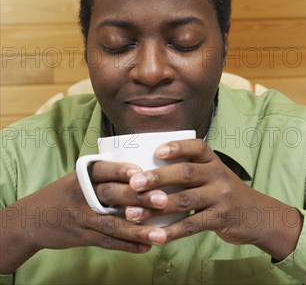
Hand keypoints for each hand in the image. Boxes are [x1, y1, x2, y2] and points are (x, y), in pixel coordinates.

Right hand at [0, 164, 165, 273]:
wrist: (31, 219)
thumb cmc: (68, 194)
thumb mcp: (81, 178)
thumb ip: (108, 175)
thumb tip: (150, 171)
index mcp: (83, 175)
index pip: (103, 169)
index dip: (121, 171)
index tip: (141, 173)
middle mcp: (82, 195)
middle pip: (112, 195)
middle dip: (138, 198)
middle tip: (163, 200)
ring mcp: (81, 217)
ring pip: (112, 223)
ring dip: (138, 230)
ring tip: (160, 235)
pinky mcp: (81, 236)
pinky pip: (107, 242)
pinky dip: (127, 245)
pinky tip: (146, 247)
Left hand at [123, 139, 302, 259]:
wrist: (257, 215)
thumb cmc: (224, 193)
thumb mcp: (214, 175)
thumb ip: (190, 172)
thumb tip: (146, 172)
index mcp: (214, 161)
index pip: (197, 147)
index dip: (177, 147)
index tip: (156, 151)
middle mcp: (218, 176)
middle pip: (186, 173)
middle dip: (157, 178)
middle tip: (134, 184)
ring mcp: (220, 197)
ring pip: (186, 200)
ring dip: (156, 207)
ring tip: (133, 213)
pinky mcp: (220, 218)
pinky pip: (192, 225)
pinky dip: (172, 231)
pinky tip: (155, 236)